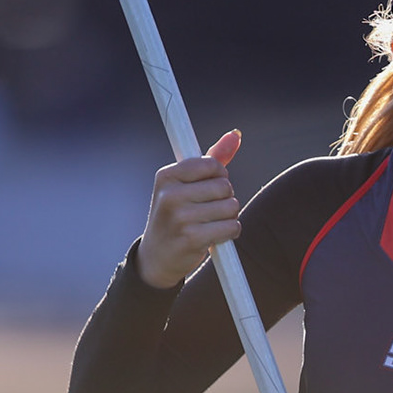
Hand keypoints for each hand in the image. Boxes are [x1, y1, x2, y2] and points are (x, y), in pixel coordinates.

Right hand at [136, 130, 241, 288]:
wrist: (156, 257)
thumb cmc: (176, 215)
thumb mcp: (184, 185)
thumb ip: (211, 160)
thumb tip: (235, 135)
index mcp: (167, 176)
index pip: (211, 164)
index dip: (219, 176)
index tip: (210, 187)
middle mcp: (170, 194)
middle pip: (225, 186)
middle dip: (225, 198)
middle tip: (209, 209)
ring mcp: (180, 217)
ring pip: (231, 207)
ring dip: (229, 217)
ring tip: (211, 223)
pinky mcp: (192, 238)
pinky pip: (231, 227)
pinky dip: (230, 232)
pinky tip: (215, 236)